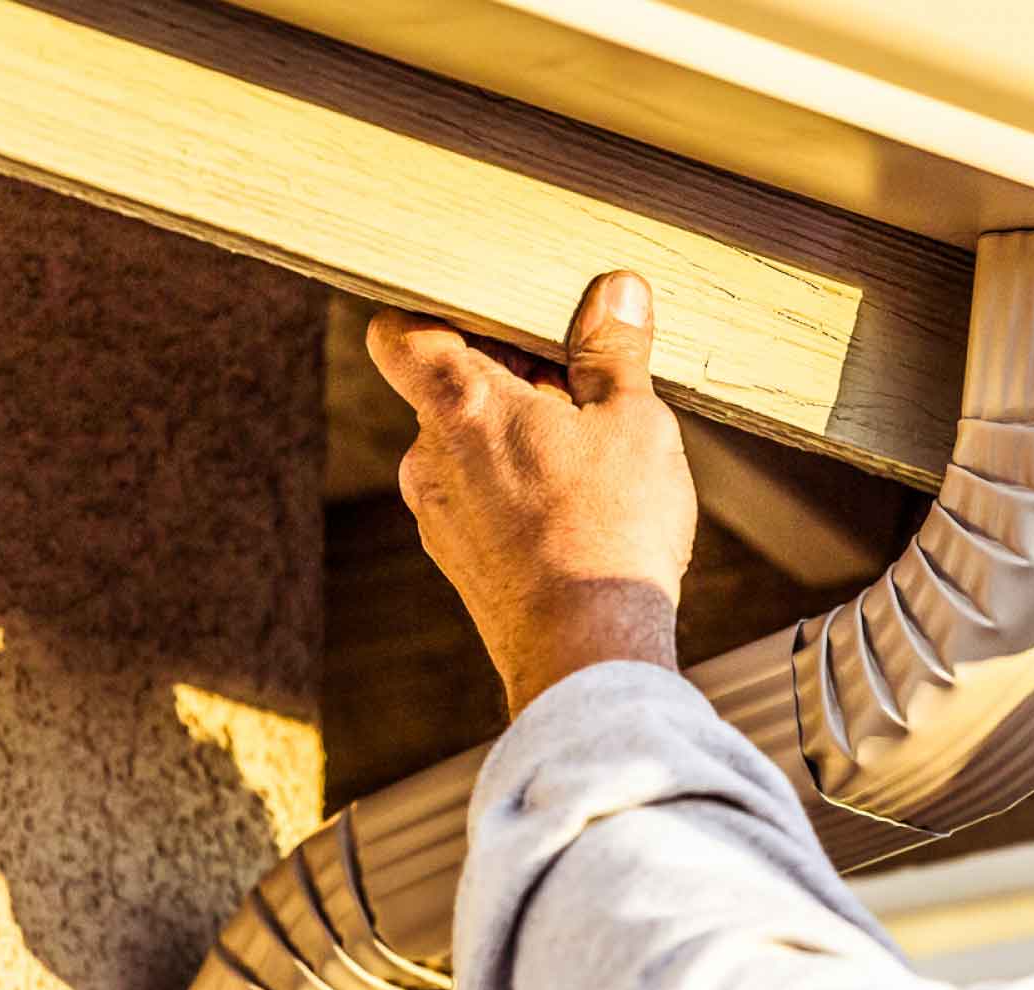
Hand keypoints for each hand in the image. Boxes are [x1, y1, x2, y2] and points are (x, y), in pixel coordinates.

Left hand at [367, 272, 696, 715]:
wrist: (587, 654)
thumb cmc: (609, 531)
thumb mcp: (633, 420)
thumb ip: (614, 351)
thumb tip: (617, 292)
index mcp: (460, 405)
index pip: (400, 331)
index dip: (434, 310)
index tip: (489, 311)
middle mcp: (428, 458)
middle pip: (449, 388)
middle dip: (510, 377)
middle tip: (580, 382)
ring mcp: (437, 514)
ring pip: (469, 447)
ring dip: (519, 435)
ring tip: (592, 450)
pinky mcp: (459, 560)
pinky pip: (479, 499)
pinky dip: (517, 488)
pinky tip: (578, 506)